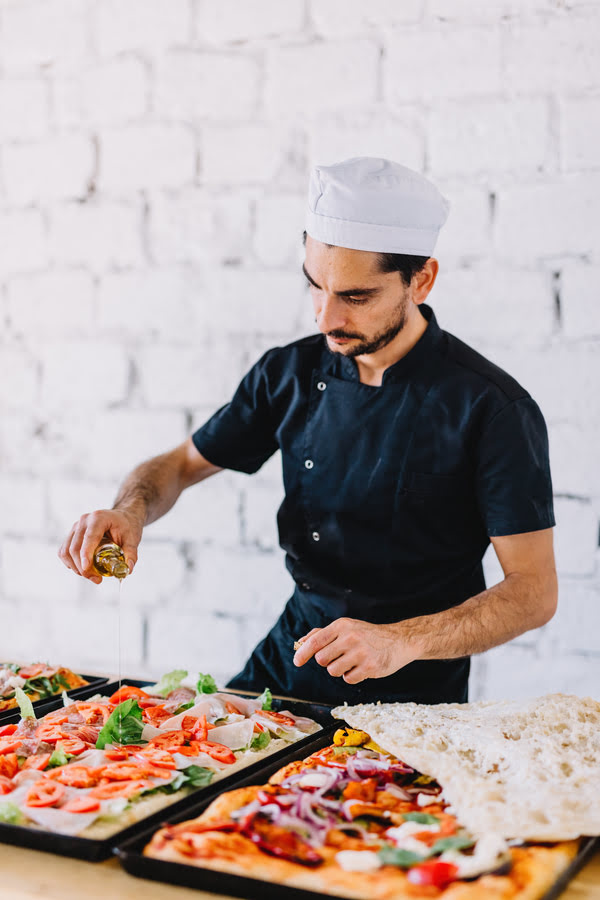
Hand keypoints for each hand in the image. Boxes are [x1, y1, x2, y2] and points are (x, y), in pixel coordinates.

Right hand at [58, 508, 142, 583]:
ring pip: (66, 551)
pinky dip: (70, 563)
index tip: (86, 568)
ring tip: (91, 576)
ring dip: (75, 567)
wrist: (122, 518)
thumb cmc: (126, 526)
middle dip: (83, 567)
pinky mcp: (72, 534)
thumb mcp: (132, 538)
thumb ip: (131, 554)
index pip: (89, 537)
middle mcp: (84, 521)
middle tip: (96, 579)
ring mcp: (76, 527)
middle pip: (75, 547)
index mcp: (99, 518)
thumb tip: (127, 570)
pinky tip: (82, 569)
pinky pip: (64, 551)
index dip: (85, 554)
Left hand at [293, 617, 417, 683]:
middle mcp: (350, 637)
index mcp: (342, 626)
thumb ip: (322, 634)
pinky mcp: (369, 667)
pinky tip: (362, 667)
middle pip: (321, 659)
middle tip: (339, 657)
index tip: (296, 661)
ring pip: (333, 671)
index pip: (315, 641)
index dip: (302, 653)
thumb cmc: (368, 635)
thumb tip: (300, 642)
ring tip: (352, 661)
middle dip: (327, 662)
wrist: (399, 641)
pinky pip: (348, 679)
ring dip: (340, 670)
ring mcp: (360, 652)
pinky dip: (352, 676)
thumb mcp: (347, 627)